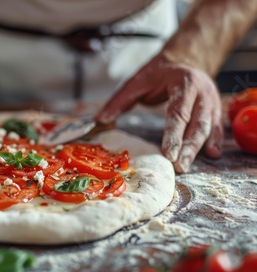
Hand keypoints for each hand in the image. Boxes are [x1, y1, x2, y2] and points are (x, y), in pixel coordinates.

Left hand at [94, 54, 222, 172]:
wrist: (183, 60)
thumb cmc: (158, 74)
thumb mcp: (136, 82)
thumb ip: (119, 102)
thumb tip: (99, 120)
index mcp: (183, 83)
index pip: (179, 112)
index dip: (174, 135)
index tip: (168, 154)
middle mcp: (202, 92)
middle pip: (197, 123)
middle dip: (188, 147)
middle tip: (178, 167)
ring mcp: (211, 101)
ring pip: (208, 127)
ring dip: (198, 148)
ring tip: (186, 165)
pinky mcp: (215, 109)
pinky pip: (217, 127)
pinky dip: (215, 141)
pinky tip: (212, 155)